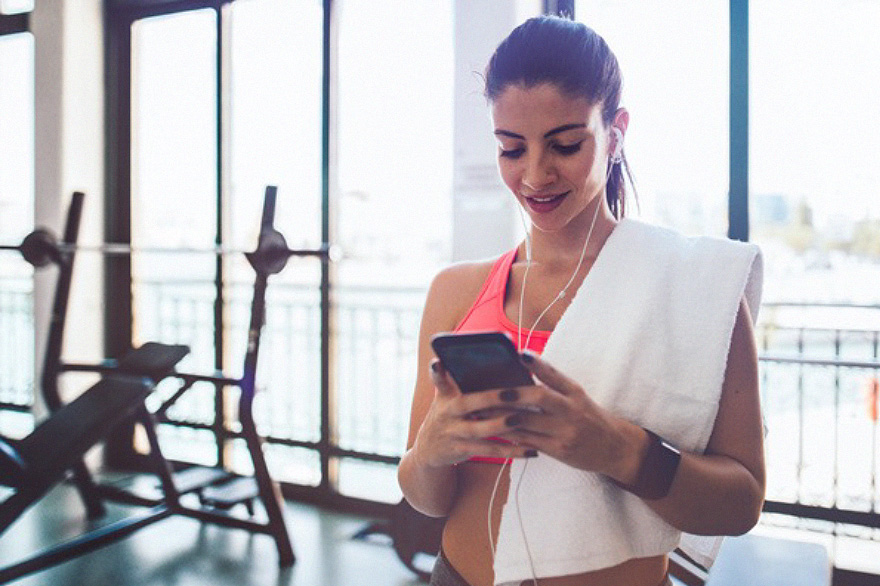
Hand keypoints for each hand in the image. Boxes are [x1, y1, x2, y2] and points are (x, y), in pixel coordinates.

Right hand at [410, 359, 539, 468]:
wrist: (428, 449)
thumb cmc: (447, 415)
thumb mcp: (446, 396)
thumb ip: (460, 380)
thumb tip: (488, 358)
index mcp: (445, 395)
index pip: (438, 379)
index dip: (437, 371)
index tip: (438, 362)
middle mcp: (446, 412)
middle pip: (465, 403)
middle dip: (489, 398)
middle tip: (512, 392)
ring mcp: (453, 433)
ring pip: (477, 429)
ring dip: (499, 425)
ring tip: (520, 419)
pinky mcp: (461, 450)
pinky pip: (488, 450)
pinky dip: (509, 450)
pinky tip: (529, 450)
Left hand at [497, 351, 646, 481]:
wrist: (615, 448)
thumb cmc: (589, 417)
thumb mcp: (577, 396)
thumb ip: (553, 383)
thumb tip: (522, 363)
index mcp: (575, 392)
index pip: (555, 374)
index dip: (537, 364)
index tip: (520, 354)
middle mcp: (571, 410)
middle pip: (539, 397)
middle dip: (513, 394)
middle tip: (491, 391)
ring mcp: (565, 431)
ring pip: (527, 422)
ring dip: (501, 417)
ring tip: (481, 412)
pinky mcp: (559, 451)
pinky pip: (529, 442)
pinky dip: (510, 435)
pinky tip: (494, 430)